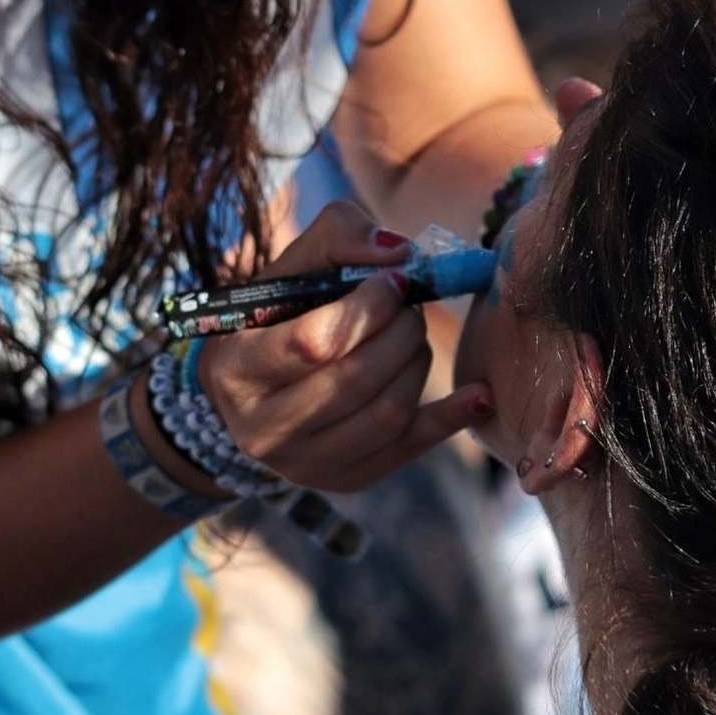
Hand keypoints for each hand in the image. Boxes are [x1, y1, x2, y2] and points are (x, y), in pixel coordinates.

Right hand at [199, 201, 494, 492]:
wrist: (255, 387)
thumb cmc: (278, 313)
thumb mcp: (292, 264)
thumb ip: (340, 235)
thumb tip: (401, 252)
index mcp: (236, 369)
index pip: (314, 342)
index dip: (367, 308)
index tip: (393, 281)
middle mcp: (262, 429)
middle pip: (356, 379)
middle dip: (400, 332)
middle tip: (409, 305)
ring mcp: (304, 464)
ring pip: (387, 413)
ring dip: (417, 362)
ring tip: (412, 334)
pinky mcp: (345, 479)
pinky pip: (409, 448)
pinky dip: (451, 418)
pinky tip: (479, 394)